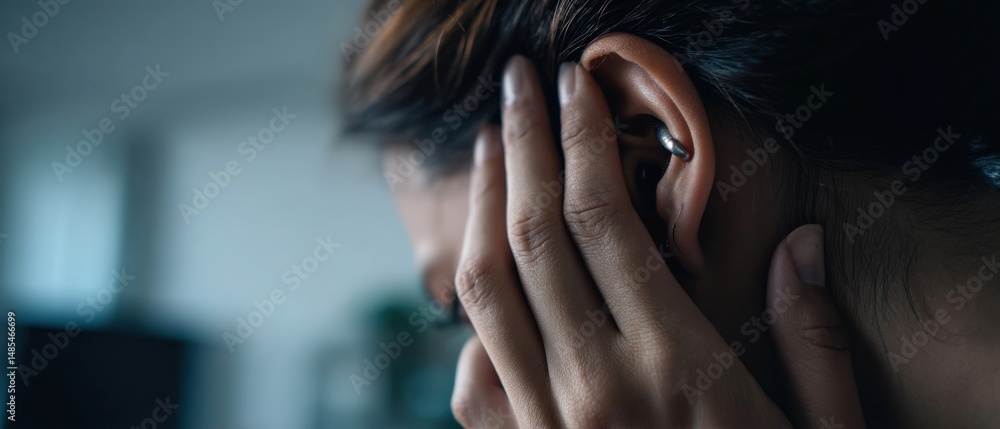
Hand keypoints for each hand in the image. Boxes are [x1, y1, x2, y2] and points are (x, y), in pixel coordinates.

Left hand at [450, 56, 864, 427]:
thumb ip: (815, 343)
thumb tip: (804, 245)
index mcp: (675, 369)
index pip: (601, 219)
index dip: (579, 139)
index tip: (572, 85)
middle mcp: (593, 389)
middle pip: (530, 234)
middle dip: (518, 145)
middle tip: (515, 83)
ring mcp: (543, 427)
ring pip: (485, 289)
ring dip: (480, 204)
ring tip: (487, 146)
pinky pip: (470, 366)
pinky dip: (472, 304)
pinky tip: (487, 264)